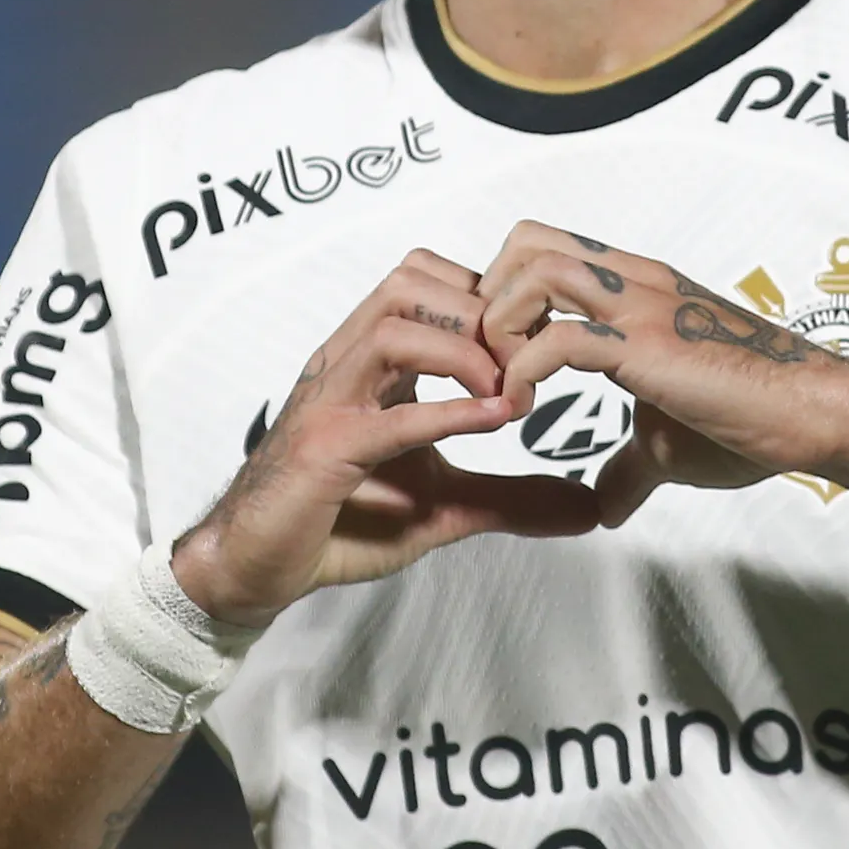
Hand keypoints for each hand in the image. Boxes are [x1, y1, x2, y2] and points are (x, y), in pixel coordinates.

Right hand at [169, 251, 601, 627]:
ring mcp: (329, 402)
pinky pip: (385, 418)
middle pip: (411, 283)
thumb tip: (589, 506)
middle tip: (530, 360)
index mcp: (372, 361)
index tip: (538, 341)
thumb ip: (513, 498)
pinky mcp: (321, 451)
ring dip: (465, 351)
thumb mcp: (447, 506)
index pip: (427, 280)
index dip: (489, 297)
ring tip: (510, 392)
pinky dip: (447, 413)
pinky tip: (495, 419)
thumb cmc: (342, 524)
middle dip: (483, 312)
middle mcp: (347, 365)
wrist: (258, 567)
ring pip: (394, 327)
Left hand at [476, 221, 848, 527]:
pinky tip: (525, 412)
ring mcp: (640, 308)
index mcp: (633, 290)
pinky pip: (559, 339)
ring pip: (534, 273)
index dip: (503, 300)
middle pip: (525, 243)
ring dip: (501, 331)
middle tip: (492, 366)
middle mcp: (631, 283)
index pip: (541, 252)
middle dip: (489, 300)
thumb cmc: (754, 421)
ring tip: (506, 388)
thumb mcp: (669, 444)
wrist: (815, 414)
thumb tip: (608, 503)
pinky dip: (524, 373)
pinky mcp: (648, 345)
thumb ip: (629, 464)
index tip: (499, 362)